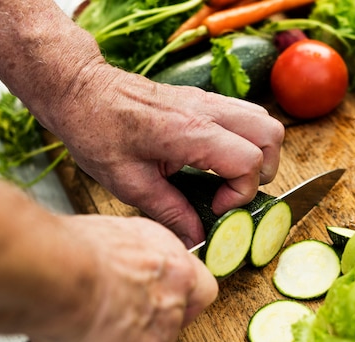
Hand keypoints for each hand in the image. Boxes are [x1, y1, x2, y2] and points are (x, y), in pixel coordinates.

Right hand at [27, 214, 217, 341]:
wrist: (56, 272)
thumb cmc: (77, 246)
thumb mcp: (121, 233)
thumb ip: (136, 255)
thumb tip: (123, 260)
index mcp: (175, 267)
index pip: (199, 290)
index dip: (180, 298)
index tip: (161, 298)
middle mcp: (171, 304)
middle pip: (168, 325)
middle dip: (142, 324)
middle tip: (113, 317)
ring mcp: (151, 340)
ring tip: (78, 333)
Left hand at [46, 64, 283, 247]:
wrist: (83, 91)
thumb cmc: (98, 131)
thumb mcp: (129, 183)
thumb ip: (170, 211)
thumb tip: (196, 237)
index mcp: (190, 132)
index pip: (249, 161)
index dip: (241, 193)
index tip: (216, 206)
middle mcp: (208, 111)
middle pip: (271, 135)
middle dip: (264, 171)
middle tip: (234, 191)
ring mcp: (209, 101)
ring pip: (265, 121)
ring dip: (260, 153)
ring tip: (230, 176)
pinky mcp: (205, 100)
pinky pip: (246, 115)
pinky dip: (246, 139)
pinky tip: (218, 158)